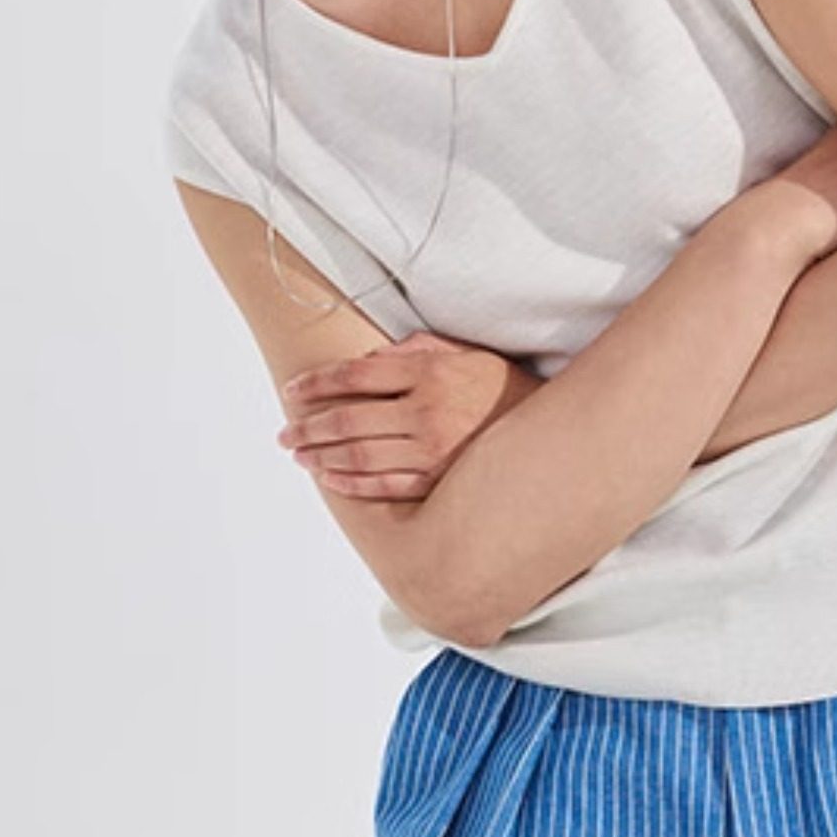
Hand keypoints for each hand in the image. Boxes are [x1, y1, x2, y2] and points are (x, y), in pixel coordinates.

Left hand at [277, 333, 542, 499]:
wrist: (553, 436)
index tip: (291, 391)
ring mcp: (431, 451)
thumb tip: (371, 359)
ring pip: (358, 455)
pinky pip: (384, 485)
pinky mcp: (440, 483)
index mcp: (428, 372)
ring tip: (299, 456)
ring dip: (321, 457)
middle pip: (347, 419)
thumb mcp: (465, 355)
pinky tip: (331, 480)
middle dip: (308, 426)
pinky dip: (352, 484)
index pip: (354, 376)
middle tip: (283, 433)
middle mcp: (425, 411)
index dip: (316, 384)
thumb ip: (417, 351)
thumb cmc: (503, 390)